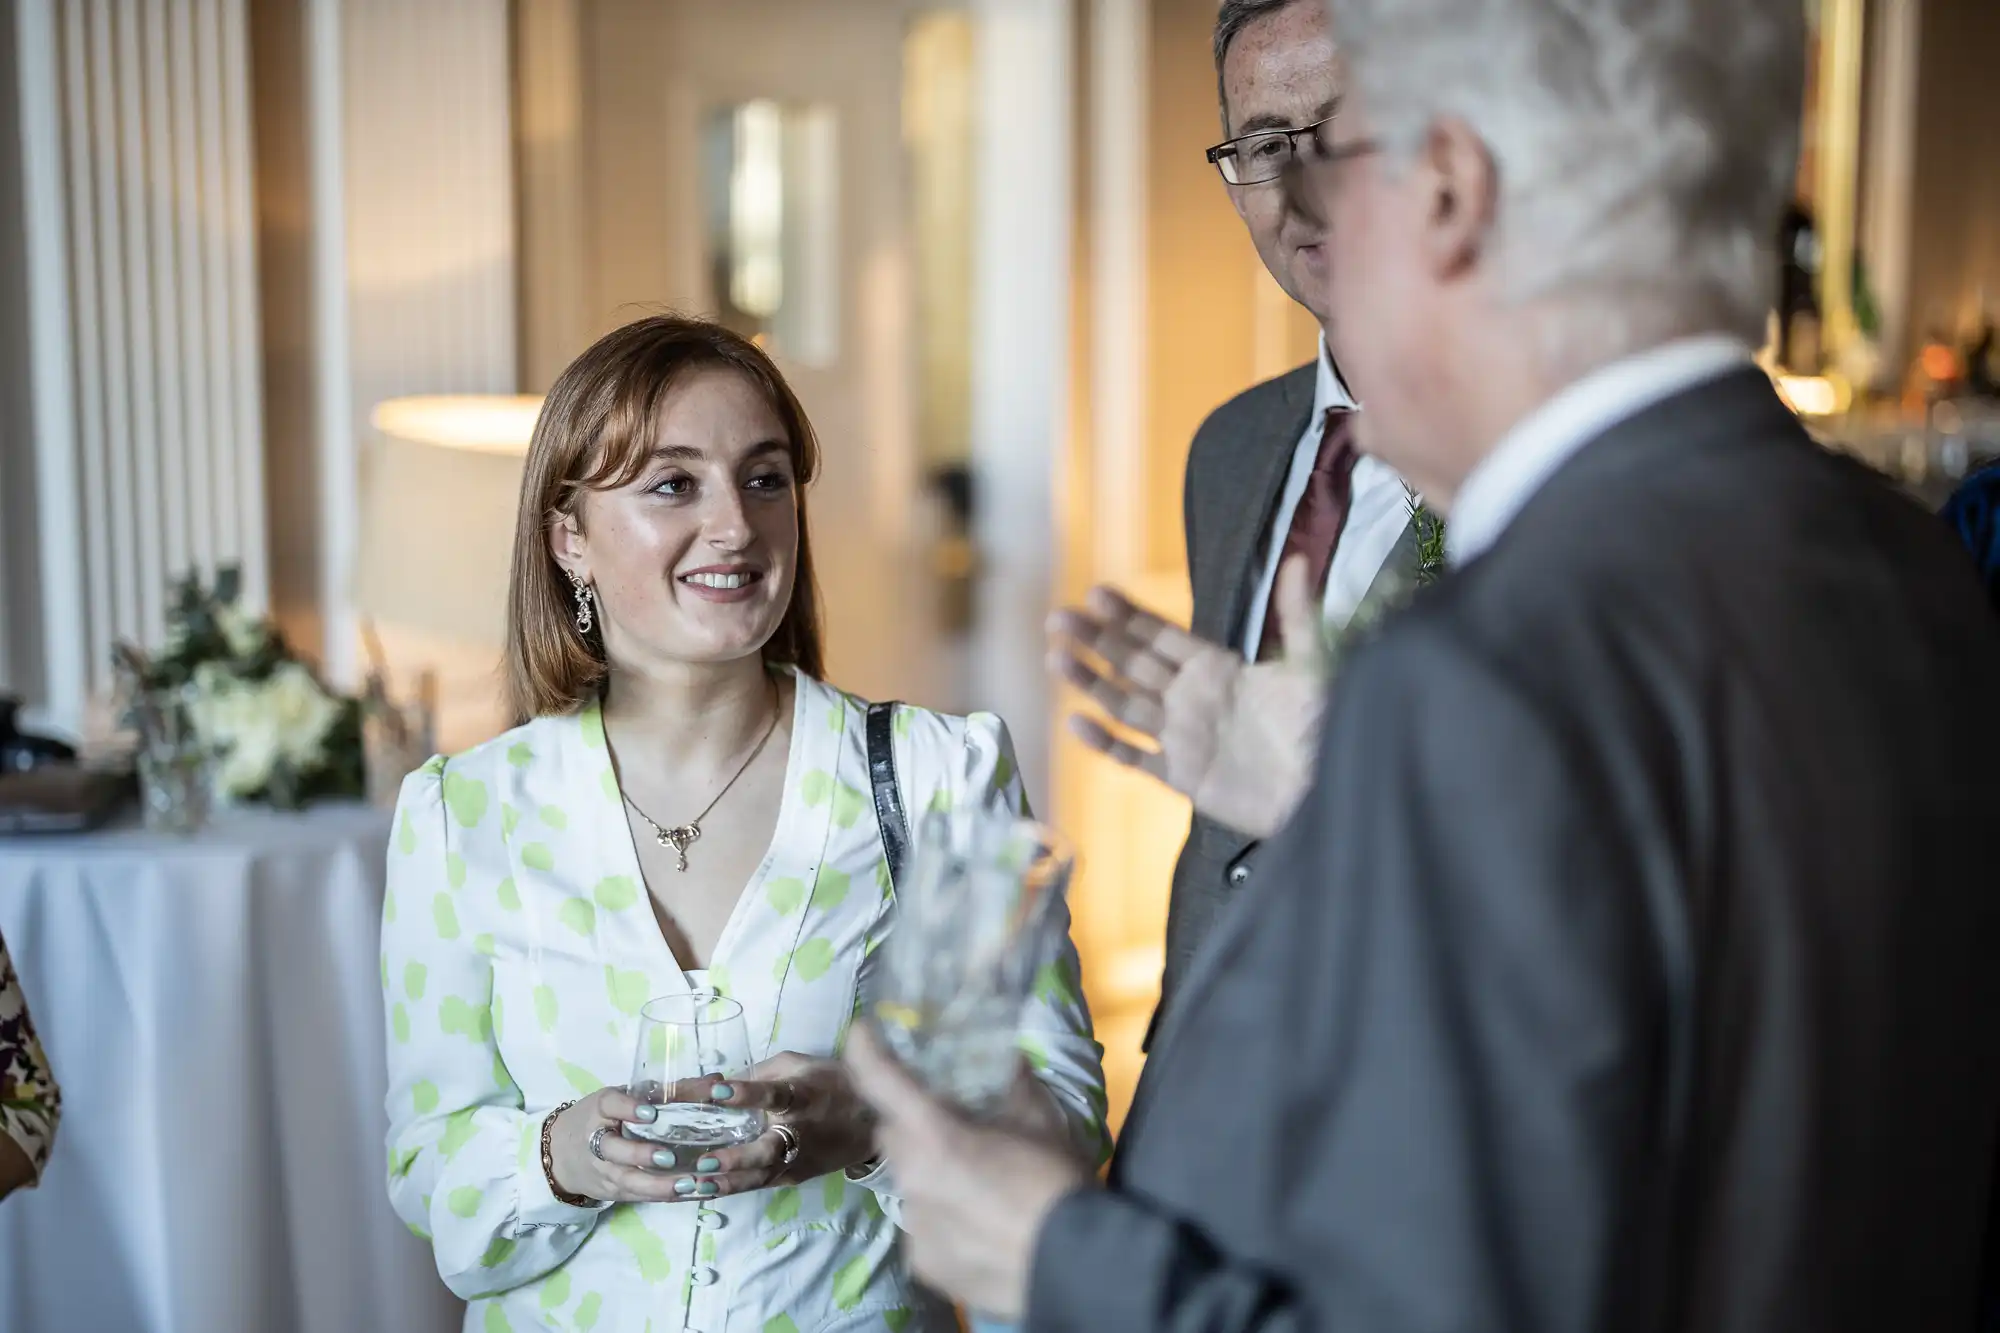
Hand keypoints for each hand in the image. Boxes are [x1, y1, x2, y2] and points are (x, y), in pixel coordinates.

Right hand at [546, 1085, 712, 1204]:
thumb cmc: (605, 1117)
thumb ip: (670, 1091)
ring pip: (629, 1181)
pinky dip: (666, 1196)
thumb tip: (717, 1082)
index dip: (628, 1108)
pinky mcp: (616, 1191)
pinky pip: (641, 1196)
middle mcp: (599, 1141)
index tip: (650, 1112)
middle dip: (641, 1155)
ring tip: (689, 1184)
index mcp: (601, 1109)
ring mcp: (606, 1170)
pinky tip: (693, 1193)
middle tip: (670, 1158)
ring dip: (659, 1185)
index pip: (610, 1105)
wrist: (561, 1153)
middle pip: (615, 1150)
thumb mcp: (628, 1097)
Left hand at [657, 1052, 875, 1201]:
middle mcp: (801, 1132)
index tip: (717, 1091)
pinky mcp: (794, 1177)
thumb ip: (759, 1074)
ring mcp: (799, 1160)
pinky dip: (734, 1188)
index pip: (774, 1094)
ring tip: (696, 1185)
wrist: (872, 1119)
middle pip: (770, 1150)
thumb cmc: (830, 1082)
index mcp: (803, 1096)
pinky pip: (761, 1184)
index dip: (747, 1093)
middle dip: (738, 1158)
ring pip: (763, 1175)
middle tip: (704, 1161)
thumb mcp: (798, 1065)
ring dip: (730, 1182)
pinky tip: (705, 1192)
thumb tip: (714, 1083)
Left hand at [844, 1026, 1089, 1319]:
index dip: (864, 1050)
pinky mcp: (922, 1261)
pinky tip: (974, 1222)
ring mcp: (913, 1224)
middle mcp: (911, 1177)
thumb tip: (1009, 1058)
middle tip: (946, 1122)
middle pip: (890, 1135)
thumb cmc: (1056, 1183)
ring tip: (971, 1179)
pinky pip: (920, 1225)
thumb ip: (1015, 1085)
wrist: (1073, 1265)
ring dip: (927, 1171)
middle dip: (910, 1122)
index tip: (863, 1032)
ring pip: (906, 1182)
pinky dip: (939, 1216)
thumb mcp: (1042, 1122)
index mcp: (935, 1135)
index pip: (878, 1080)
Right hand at [1046, 557, 1327, 838]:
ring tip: (1057, 657)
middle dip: (1097, 640)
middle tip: (1059, 617)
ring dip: (1091, 681)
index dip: (1129, 615)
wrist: (1329, 790)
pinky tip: (1077, 722)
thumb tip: (1299, 560)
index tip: (1096, 592)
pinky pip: (1136, 757)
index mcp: (1217, 667)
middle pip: (1133, 663)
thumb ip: (1298, 615)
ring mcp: (1182, 737)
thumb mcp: (1313, 665)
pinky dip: (1107, 742)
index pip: (1162, 635)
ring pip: (1126, 704)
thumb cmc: (1323, 727)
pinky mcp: (1182, 776)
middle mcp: (1191, 697)